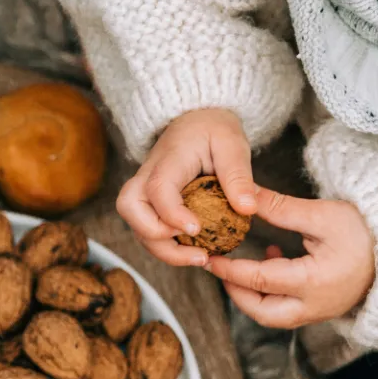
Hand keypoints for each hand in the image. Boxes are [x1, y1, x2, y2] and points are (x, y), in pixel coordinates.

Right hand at [117, 108, 263, 267]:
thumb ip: (238, 175)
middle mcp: (148, 175)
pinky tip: (197, 252)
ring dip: (163, 250)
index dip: (172, 213)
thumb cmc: (213, 130)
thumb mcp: (232, 144)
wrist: (197, 120)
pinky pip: (149, 230)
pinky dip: (168, 247)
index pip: (157, 188)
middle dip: (155, 236)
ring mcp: (146, 191)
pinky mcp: (152, 204)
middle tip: (193, 245)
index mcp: (169, 159)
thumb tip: (248, 209)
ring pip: (136, 226)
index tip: (196, 229)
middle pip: (129, 209)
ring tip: (200, 258)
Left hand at [203, 192, 374, 328]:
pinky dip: (272, 293)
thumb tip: (244, 196)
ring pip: (274, 316)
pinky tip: (273, 261)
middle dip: (237, 293)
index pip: (259, 281)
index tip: (210, 257)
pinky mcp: (326, 308)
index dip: (230, 269)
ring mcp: (321, 311)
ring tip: (242, 265)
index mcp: (313, 283)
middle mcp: (315, 306)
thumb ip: (280, 208)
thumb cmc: (368, 230)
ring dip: (253, 295)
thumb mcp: (323, 214)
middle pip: (262, 312)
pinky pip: (289, 309)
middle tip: (220, 269)